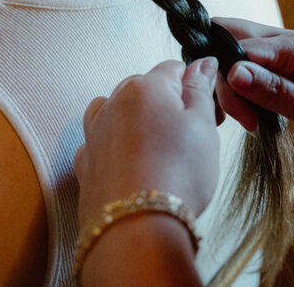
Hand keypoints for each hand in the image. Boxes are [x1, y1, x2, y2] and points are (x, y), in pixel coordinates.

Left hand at [74, 59, 220, 226]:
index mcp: (145, 87)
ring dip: (135, 121)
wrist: (138, 229)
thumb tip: (201, 63)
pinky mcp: (86, 163)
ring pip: (116, 111)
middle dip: (167, 104)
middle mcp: (113, 104)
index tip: (207, 111)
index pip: (172, 68)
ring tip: (158, 148)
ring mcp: (95, 133)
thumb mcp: (203, 126)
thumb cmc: (177, 175)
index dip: (194, 86)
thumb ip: (200, 89)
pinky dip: (113, 146)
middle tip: (190, 136)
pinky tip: (130, 163)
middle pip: (144, 88)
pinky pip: (98, 141)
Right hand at [212, 17, 293, 147]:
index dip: (229, 84)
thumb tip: (233, 71)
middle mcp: (285, 39)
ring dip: (230, 82)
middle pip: (229, 35)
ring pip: (235, 48)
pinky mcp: (283, 61)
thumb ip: (272, 89)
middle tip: (239, 117)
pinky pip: (248, 62)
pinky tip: (248, 111)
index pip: (238, 51)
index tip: (244, 119)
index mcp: (293, 46)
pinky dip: (239, 83)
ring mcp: (283, 48)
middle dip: (221, 74)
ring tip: (247, 119)